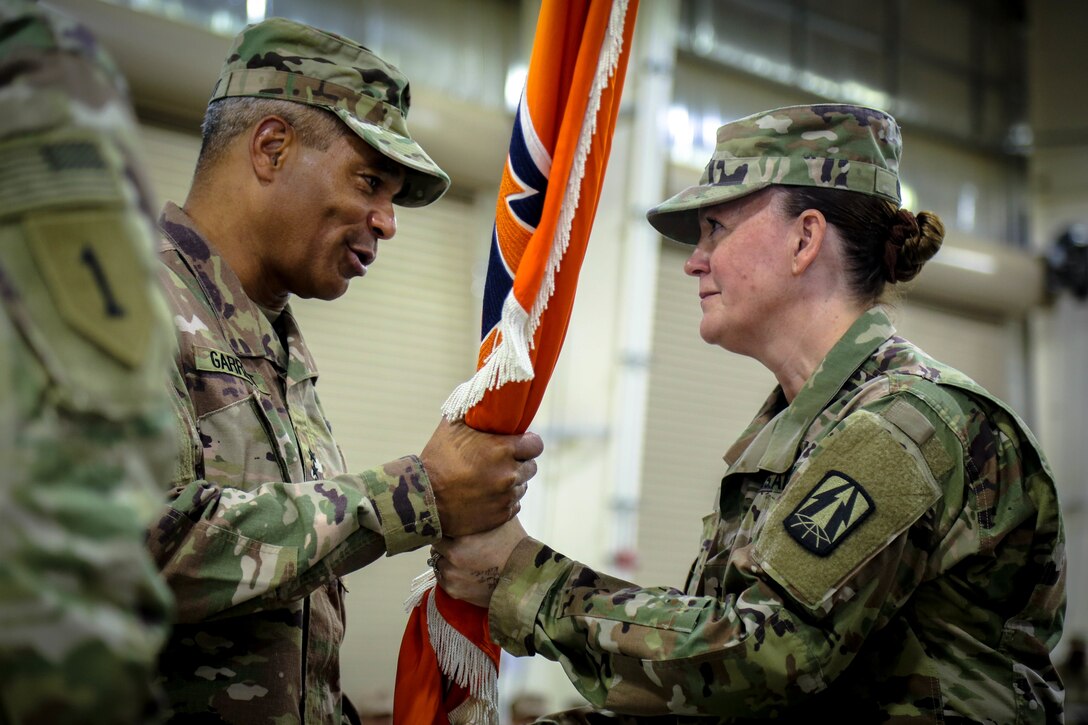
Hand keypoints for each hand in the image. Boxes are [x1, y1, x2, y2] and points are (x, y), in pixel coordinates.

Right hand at [420, 419, 542, 536]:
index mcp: (502, 450)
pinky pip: (513, 505)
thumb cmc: (437, 459)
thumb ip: (472, 410)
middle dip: (519, 462)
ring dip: (511, 482)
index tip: (519, 444)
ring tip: (490, 479)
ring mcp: (506, 497)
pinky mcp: (501, 515)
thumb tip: (484, 396)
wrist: (423, 499)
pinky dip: (504, 500)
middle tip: (501, 462)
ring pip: (522, 486)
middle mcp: (509, 474)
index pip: (536, 445)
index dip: (529, 443)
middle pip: (531, 466)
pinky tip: (486, 495)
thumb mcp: (451, 427)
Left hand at [433, 518, 527, 607]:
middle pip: (436, 545)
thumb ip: (485, 510)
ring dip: (445, 559)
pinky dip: (449, 574)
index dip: (448, 526)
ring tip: (462, 559)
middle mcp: (453, 556)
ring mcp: (451, 575)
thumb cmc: (515, 548)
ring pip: (438, 562)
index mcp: (462, 537)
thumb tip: (479, 496)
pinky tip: (464, 571)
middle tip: (459, 544)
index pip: (440, 527)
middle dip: (446, 543)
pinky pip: (442, 578)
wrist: (524, 580)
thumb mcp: (503, 520)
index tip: (455, 527)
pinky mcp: (454, 591)